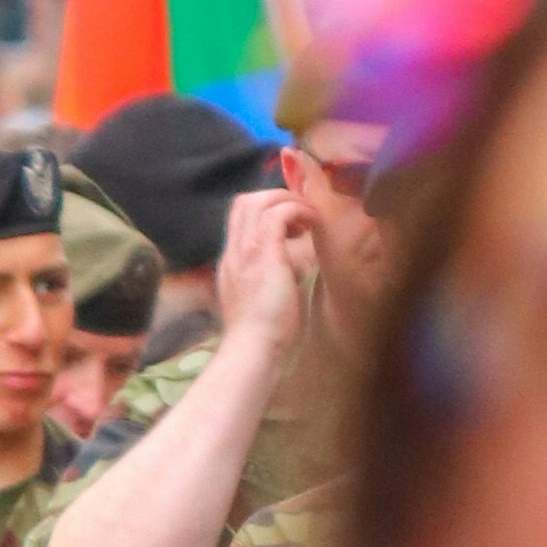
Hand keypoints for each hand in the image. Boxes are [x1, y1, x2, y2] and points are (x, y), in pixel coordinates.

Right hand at [208, 186, 316, 368]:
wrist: (253, 350)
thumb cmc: (264, 335)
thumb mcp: (264, 298)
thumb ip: (273, 276)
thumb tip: (297, 261)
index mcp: (232, 263)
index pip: (240, 219)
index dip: (266, 209)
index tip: (292, 221)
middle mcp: (234, 252)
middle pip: (245, 202)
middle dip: (276, 197)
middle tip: (302, 213)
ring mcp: (245, 251)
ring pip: (259, 201)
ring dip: (288, 201)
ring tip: (308, 216)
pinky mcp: (263, 254)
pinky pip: (278, 214)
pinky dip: (298, 211)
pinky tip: (313, 223)